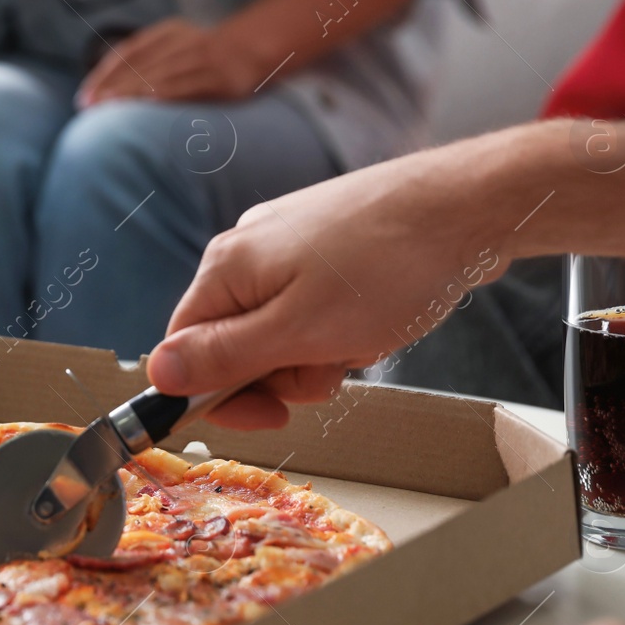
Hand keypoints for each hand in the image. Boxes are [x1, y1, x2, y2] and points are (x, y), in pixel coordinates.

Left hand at [77, 18, 262, 106]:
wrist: (258, 49)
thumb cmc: (209, 57)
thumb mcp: (178, 48)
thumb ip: (150, 62)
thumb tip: (111, 90)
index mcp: (169, 32)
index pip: (128, 52)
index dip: (104, 74)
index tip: (85, 95)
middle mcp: (182, 42)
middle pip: (139, 65)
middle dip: (111, 86)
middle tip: (88, 106)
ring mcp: (202, 59)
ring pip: (159, 75)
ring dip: (131, 92)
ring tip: (108, 108)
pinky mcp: (220, 78)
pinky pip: (188, 86)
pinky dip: (164, 95)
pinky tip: (146, 105)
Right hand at [146, 130, 522, 427]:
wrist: (467, 209)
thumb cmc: (389, 265)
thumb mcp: (298, 331)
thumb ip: (223, 357)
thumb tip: (157, 374)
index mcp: (226, 268)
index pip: (184, 348)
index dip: (217, 393)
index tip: (266, 415)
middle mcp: (248, 250)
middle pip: (234, 343)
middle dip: (281, 372)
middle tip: (328, 367)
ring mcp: (289, 246)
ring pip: (281, 332)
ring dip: (319, 353)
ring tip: (361, 336)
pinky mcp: (328, 248)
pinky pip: (316, 311)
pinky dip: (342, 330)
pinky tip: (374, 320)